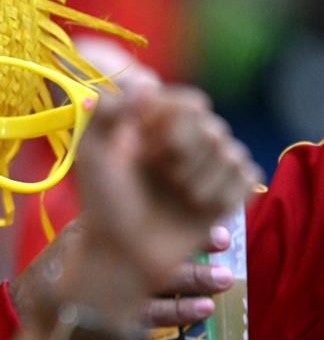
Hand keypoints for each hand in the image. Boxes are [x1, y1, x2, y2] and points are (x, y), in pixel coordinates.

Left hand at [75, 84, 260, 290]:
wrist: (122, 254)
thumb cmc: (103, 203)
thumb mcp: (93, 152)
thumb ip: (110, 110)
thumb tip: (147, 84)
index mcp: (156, 125)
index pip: (189, 102)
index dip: (174, 122)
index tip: (147, 143)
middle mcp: (184, 142)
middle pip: (213, 127)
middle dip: (185, 154)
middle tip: (161, 176)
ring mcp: (207, 167)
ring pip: (232, 152)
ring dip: (201, 178)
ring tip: (176, 195)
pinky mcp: (227, 193)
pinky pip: (247, 177)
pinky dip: (223, 194)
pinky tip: (197, 207)